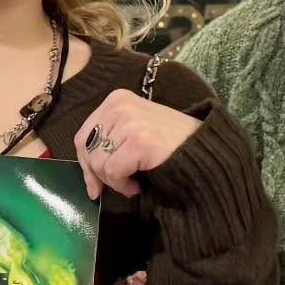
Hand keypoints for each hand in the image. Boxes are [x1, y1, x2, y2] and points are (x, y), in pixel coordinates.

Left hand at [75, 90, 200, 200]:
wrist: (202, 148)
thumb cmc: (169, 143)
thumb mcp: (133, 133)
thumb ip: (108, 147)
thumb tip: (90, 185)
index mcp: (116, 100)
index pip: (83, 136)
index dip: (85, 164)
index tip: (95, 185)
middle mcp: (119, 106)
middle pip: (88, 151)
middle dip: (100, 175)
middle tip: (121, 184)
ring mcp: (129, 122)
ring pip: (99, 164)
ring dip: (115, 182)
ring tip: (134, 182)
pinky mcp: (139, 141)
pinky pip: (114, 172)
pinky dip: (123, 185)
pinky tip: (138, 185)